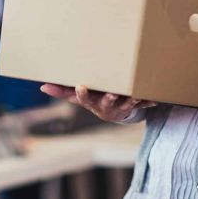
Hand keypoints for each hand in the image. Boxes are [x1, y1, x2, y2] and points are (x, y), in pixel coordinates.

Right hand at [40, 84, 156, 121]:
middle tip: (113, 93)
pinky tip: (155, 99)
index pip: (84, 99)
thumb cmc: (93, 100)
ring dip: (131, 100)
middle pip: (107, 103)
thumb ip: (62, 92)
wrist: (115, 112)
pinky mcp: (135, 107)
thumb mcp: (78, 97)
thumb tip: (42, 87)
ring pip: (126, 105)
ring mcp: (121, 108)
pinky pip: (143, 106)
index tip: (80, 86)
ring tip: (135, 95)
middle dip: (110, 98)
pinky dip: (148, 102)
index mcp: (92, 103)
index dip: (82, 94)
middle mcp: (106, 107)